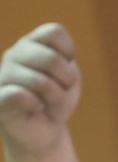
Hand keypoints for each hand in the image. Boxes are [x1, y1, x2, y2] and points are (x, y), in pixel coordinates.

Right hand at [0, 23, 81, 158]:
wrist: (45, 128)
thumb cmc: (57, 98)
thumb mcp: (68, 78)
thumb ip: (59, 63)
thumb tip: (39, 68)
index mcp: (31, 43)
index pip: (54, 33)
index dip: (68, 53)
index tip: (66, 68)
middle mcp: (14, 55)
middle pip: (52, 59)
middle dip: (66, 80)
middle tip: (60, 90)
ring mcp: (3, 75)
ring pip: (40, 81)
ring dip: (55, 97)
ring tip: (47, 101)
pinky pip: (18, 95)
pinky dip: (35, 103)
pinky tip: (35, 107)